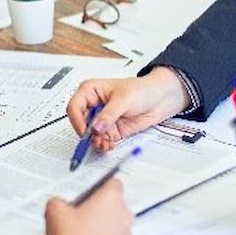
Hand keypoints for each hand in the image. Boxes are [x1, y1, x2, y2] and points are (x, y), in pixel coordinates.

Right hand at [39, 178, 133, 234]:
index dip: (97, 186)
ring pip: (109, 226)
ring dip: (93, 228)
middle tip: (74, 216)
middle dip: (92, 210)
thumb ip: (57, 201)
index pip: (112, 182)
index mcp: (112, 198)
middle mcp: (123, 215)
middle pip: (109, 206)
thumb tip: (57, 205)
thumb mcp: (55, 212)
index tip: (87, 192)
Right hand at [66, 67, 190, 151]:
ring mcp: (102, 119)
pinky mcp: (110, 129)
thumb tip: (96, 127)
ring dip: (95, 141)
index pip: (75, 106)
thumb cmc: (143, 90)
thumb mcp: (124, 99)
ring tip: (104, 143)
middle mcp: (94, 105)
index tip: (85, 130)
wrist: (161, 99)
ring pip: (90, 134)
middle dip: (87, 133)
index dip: (77, 120)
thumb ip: (109, 114)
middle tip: (96, 139)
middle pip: (80, 123)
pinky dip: (103, 144)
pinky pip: (100, 140)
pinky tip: (109, 145)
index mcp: (91, 90)